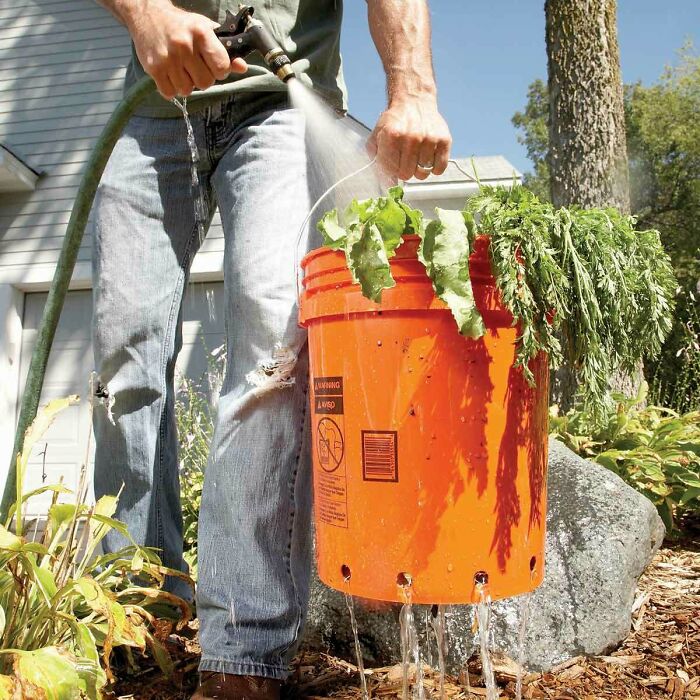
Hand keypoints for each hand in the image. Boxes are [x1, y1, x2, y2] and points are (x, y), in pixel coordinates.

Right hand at [126, 0, 247, 99]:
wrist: (148, 14)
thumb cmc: (182, 25)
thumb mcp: (206, 31)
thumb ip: (226, 51)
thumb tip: (242, 67)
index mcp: (201, 33)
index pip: (222, 67)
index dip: (220, 71)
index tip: (214, 66)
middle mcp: (184, 44)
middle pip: (205, 83)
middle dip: (203, 79)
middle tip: (195, 67)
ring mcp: (168, 57)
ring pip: (187, 90)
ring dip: (186, 84)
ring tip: (181, 69)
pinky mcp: (154, 68)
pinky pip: (170, 93)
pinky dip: (172, 89)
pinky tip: (170, 74)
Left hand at [367, 97, 451, 180]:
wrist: (414, 101)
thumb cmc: (395, 122)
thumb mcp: (377, 135)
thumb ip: (376, 158)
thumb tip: (386, 183)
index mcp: (392, 136)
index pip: (390, 170)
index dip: (391, 171)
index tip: (393, 165)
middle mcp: (411, 137)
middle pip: (406, 174)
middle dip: (404, 171)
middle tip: (405, 160)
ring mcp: (429, 139)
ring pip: (423, 174)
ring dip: (419, 169)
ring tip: (417, 157)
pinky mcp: (444, 141)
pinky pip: (439, 169)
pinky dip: (434, 168)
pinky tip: (428, 158)